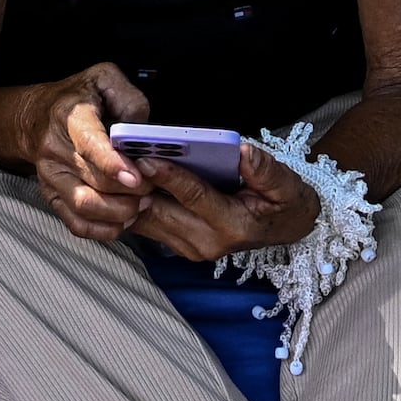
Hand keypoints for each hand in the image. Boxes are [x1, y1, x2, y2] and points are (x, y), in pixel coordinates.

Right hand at [25, 67, 154, 241]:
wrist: (37, 116)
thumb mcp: (104, 79)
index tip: (136, 176)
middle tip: (153, 186)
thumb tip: (141, 132)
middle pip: (94, 181)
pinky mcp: (52, 196)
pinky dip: (103, 230)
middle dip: (130, 190)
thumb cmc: (79, 97)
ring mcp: (50, 176)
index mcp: (70, 117)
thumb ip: (128, 99)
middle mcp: (54, 149)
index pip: (89, 144)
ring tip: (142, 202)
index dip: (113, 164)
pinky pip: (76, 224)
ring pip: (85, 207)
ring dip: (119, 211)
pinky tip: (124, 220)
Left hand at [128, 141, 315, 266]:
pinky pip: (148, 226)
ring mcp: (192, 248)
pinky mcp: (180, 246)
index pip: (195, 197)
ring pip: (148, 221)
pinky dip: (133, 205)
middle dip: (139, 185)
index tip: (146, 158)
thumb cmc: (284, 202)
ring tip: (115, 166)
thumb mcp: (285, 183)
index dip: (169, 176)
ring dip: (130, 196)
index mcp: (233, 226)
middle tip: (117, 157)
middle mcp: (208, 242)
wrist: (286, 228)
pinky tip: (123, 183)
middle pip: (162, 211)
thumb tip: (243, 152)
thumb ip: (265, 169)